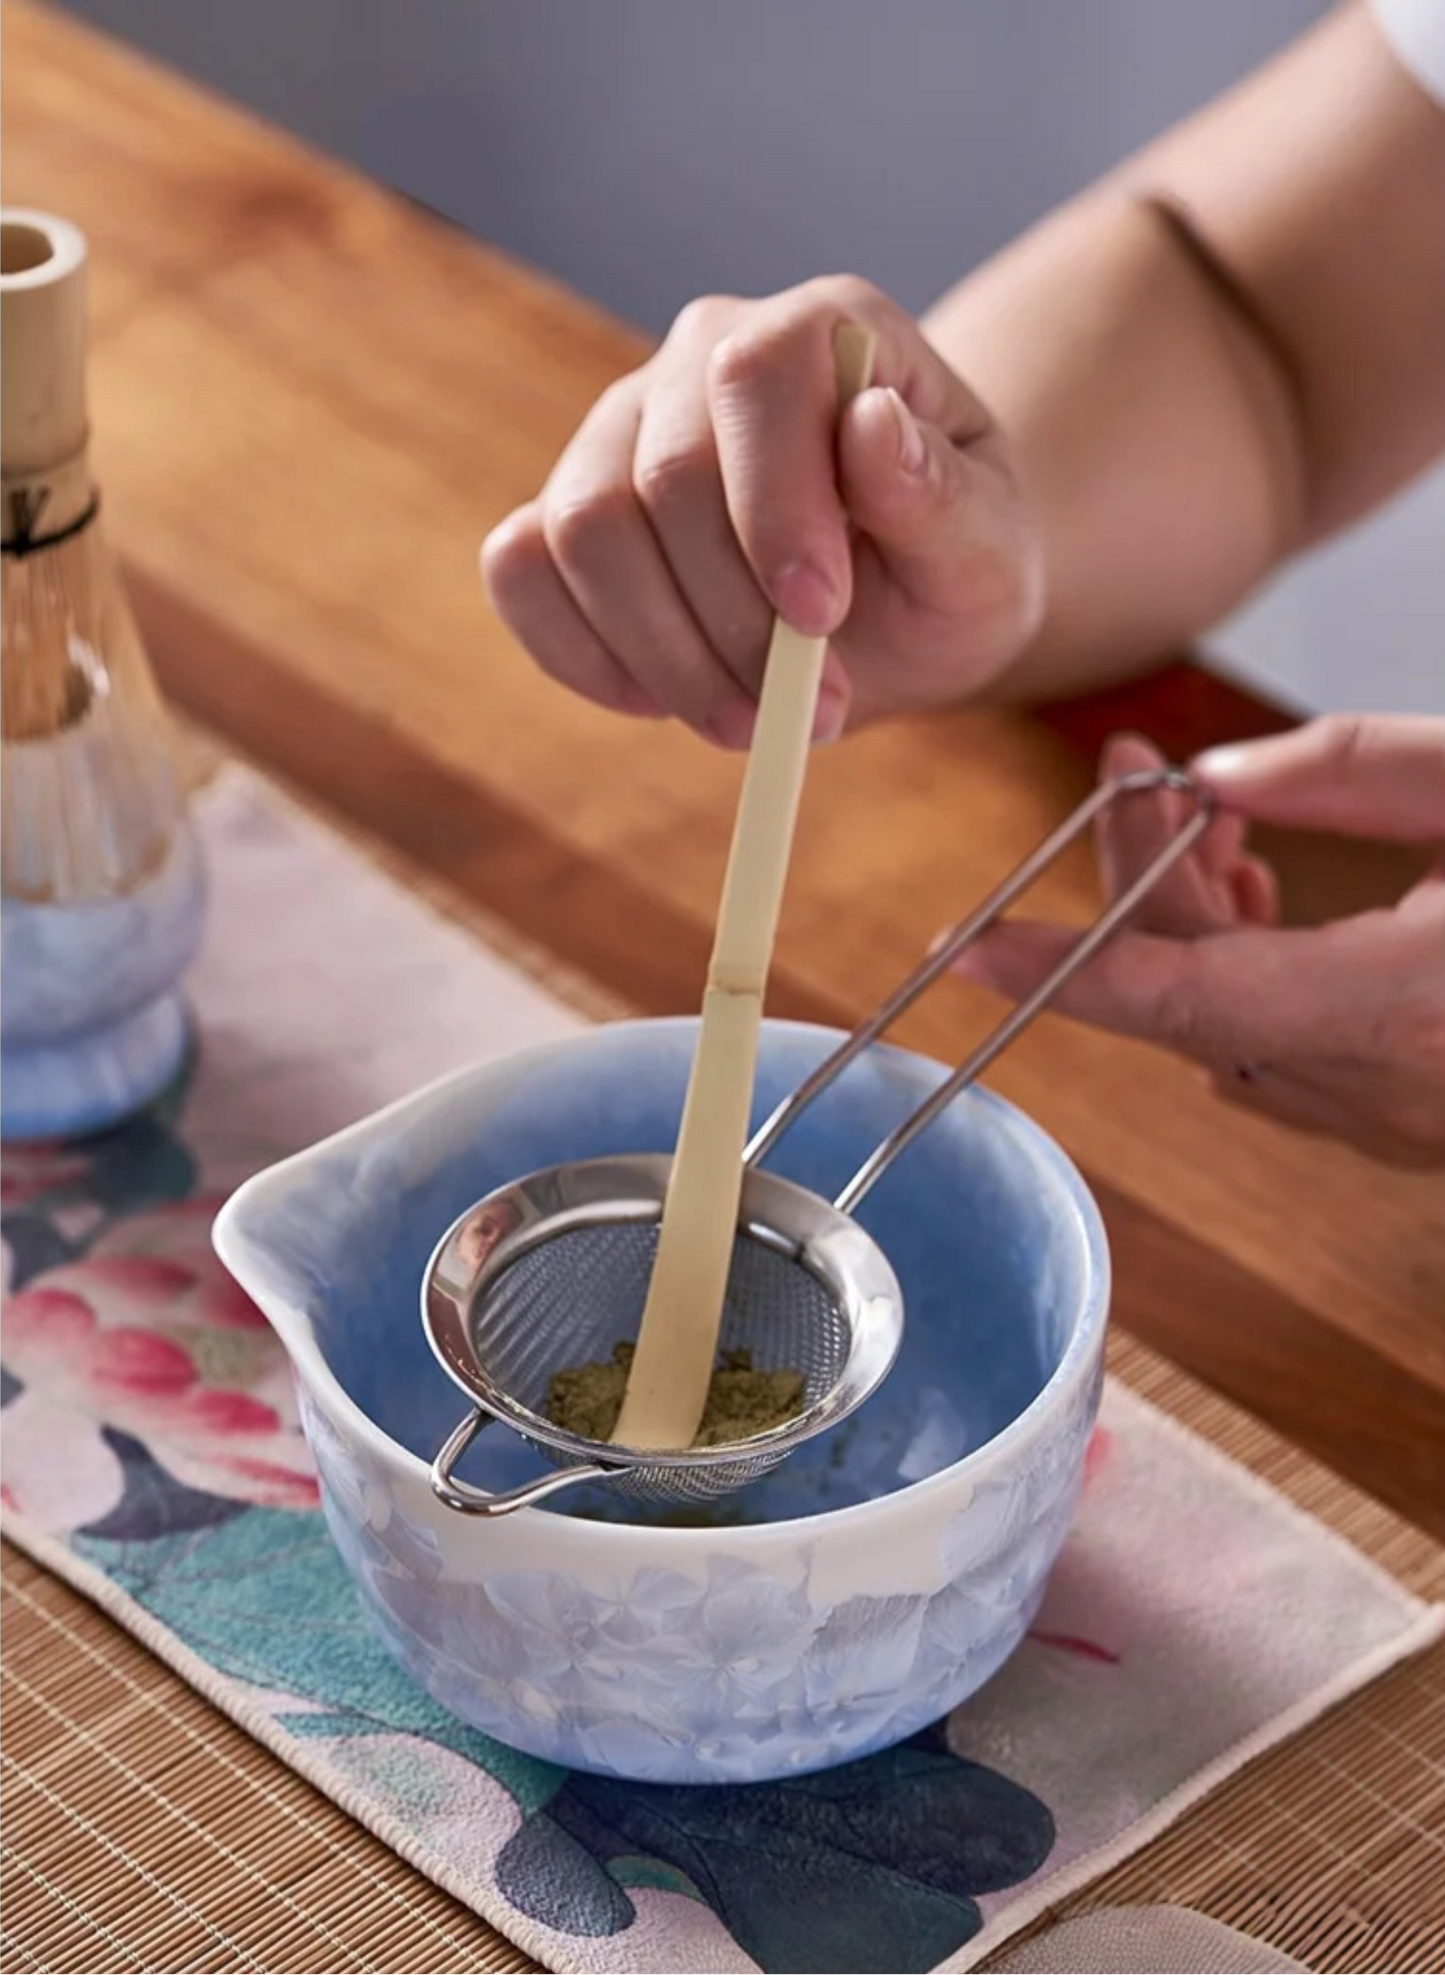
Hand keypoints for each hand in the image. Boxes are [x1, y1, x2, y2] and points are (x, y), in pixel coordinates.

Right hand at [481, 277, 1044, 745]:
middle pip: (659, 476)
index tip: (818, 618)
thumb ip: (937, 495)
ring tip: (750, 721)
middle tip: (811, 710)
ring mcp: (621, 430)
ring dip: (663, 655)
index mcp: (820, 331)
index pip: (755, 378)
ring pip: (579, 531)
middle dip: (729, 621)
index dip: (774, 505)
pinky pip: (520, 571)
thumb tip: (871, 427)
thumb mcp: (985, 548)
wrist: (904, 602)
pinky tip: (660, 698)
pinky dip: (580, 655)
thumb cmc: (951, 563)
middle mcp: (703, 356)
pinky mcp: (565, 511)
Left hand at [952, 718, 1444, 1167]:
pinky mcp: (1406, 1126)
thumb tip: (1215, 776)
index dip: (1061, 970)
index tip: (969, 949)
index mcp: (1396, 1011)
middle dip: (1140, 882)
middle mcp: (1380, 1090)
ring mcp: (1392, 1122)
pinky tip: (1259, 901)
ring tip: (1212, 829)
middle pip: (1188, 994)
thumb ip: (1352, 774)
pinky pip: (1280, 1058)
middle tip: (1134, 786)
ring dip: (1193, 928)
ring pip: (1227, 1030)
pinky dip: (1246, 980)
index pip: (1177, 996)